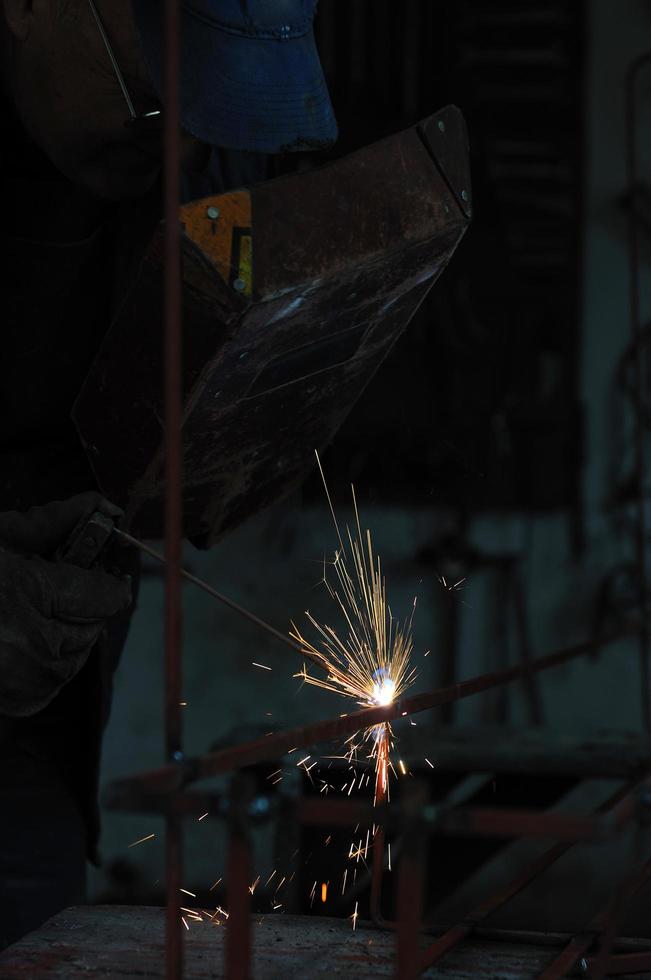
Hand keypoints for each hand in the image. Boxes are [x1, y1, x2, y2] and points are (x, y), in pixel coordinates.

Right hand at [0, 493, 131, 717]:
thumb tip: (99, 505)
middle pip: (96, 623)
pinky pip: (58, 678)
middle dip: (83, 603)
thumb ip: (52, 521)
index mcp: (26, 595)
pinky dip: (51, 659)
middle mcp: (33, 646)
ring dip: (69, 630)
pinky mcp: (21, 702)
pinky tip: (23, 638)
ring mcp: (28, 681)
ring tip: (32, 612)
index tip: (99, 570)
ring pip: (81, 652)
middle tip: (53, 586)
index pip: (107, 594)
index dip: (107, 578)